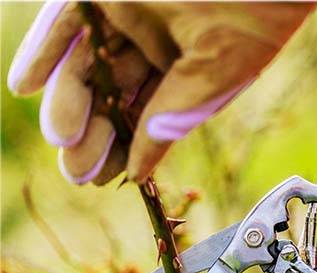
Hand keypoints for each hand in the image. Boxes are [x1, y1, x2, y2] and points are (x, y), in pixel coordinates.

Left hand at [8, 1, 314, 183]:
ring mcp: (129, 12)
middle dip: (95, 132)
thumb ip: (173, 118)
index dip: (127, 146)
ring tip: (63, 138)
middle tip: (78, 170)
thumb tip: (139, 172)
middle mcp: (156, 40)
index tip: (106, 178)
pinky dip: (45, 51)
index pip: (149, 112)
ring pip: (88, 63)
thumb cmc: (256, 15)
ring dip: (69, 101)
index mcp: (189, 65)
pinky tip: (26, 86)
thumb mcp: (215, 74)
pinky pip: (66, 21)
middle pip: (113, 92)